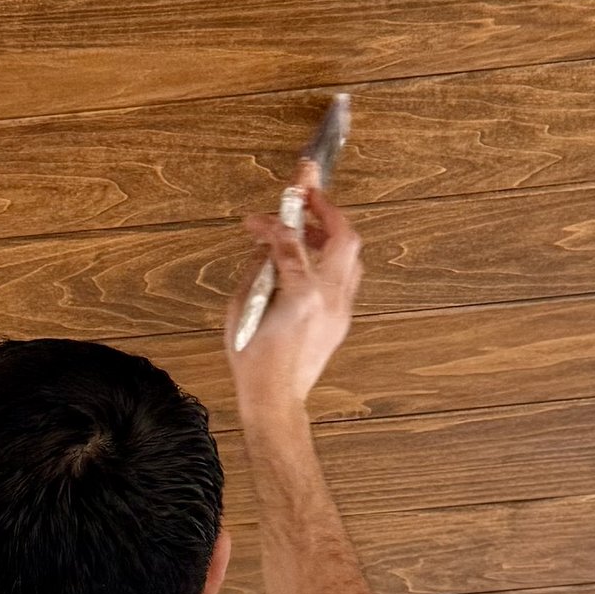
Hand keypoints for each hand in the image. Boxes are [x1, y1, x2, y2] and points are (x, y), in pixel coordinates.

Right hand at [229, 169, 362, 415]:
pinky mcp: (342, 320)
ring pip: (351, 257)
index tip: (257, 220)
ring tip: (308, 228)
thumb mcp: (242, 306)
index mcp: (302, 294)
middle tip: (308, 195)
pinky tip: (310, 261)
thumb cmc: (254, 360)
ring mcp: (341, 309)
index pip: (290, 240)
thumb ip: (256, 270)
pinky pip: (346, 278)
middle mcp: (330, 298)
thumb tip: (265, 248)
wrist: (275, 398)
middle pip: (344, 238)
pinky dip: (331, 260)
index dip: (271, 224)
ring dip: (333, 235)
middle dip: (327, 210)